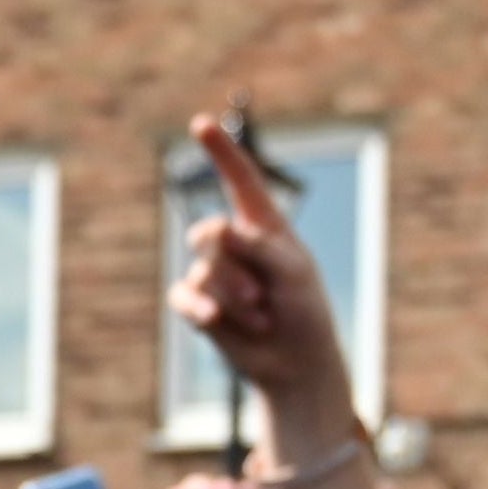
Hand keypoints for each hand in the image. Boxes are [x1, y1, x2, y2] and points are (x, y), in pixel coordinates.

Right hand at [166, 112, 351, 421]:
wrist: (295, 364)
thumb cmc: (304, 312)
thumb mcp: (294, 273)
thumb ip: (259, 246)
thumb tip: (215, 231)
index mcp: (264, 226)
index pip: (240, 181)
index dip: (221, 152)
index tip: (200, 124)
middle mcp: (235, 243)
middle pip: (210, 234)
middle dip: (234, 267)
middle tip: (263, 296)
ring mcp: (213, 273)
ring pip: (203, 271)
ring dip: (234, 298)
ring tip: (261, 317)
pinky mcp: (197, 304)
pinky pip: (183, 295)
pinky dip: (202, 310)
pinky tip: (216, 323)